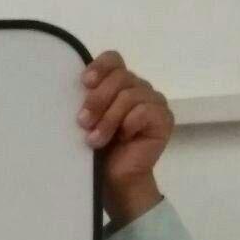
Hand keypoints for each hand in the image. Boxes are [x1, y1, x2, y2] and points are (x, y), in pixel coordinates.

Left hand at [79, 50, 173, 224]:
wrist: (113, 180)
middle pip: (120, 77)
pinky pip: (144, 111)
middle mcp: (138, 88)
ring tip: (95, 140)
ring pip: (130, 95)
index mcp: (118, 84)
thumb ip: (85, 100)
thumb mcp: (86, 120)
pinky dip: (128, 125)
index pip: (113, 59)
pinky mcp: (164, 119)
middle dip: (97, 100)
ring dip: (108, 119)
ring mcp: (154, 102)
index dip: (100, 67)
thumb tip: (75, 87)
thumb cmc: (96, 150)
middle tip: (82, 122)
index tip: (84, 83)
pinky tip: (122, 139)